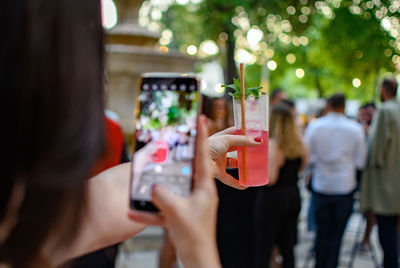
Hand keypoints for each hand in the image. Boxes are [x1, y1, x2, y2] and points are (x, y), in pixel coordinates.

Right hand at [128, 115, 220, 267]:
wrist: (197, 258)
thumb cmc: (194, 236)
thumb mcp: (176, 212)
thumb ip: (162, 196)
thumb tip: (152, 186)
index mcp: (204, 188)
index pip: (203, 156)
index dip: (201, 136)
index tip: (202, 118)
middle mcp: (199, 192)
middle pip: (189, 168)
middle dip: (180, 155)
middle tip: (174, 139)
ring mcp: (190, 202)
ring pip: (174, 186)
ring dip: (161, 184)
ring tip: (150, 177)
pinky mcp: (181, 213)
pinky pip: (164, 206)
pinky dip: (151, 210)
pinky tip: (134, 213)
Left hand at [208, 127, 260, 188]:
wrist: (197, 158)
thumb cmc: (210, 145)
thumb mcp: (227, 139)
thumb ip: (243, 140)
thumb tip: (258, 141)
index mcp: (222, 138)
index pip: (236, 134)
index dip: (245, 134)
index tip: (257, 136)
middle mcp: (221, 149)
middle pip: (237, 149)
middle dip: (247, 151)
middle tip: (259, 151)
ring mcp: (219, 161)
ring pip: (234, 164)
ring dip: (243, 166)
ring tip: (254, 167)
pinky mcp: (218, 172)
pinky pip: (229, 179)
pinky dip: (237, 183)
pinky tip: (245, 185)